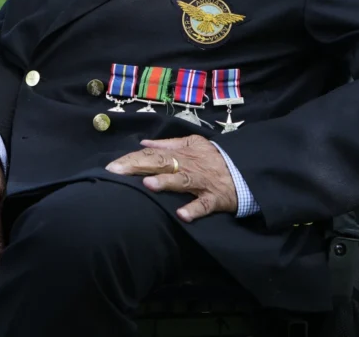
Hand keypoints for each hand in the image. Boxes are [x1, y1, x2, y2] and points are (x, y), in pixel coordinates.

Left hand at [105, 135, 237, 221]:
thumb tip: (143, 143)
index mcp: (183, 153)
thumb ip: (168, 144)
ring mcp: (202, 183)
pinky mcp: (215, 199)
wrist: (247, 170)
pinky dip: (194, 209)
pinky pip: (204, 205)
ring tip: (148, 185)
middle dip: (139, 166)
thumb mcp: (193, 144)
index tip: (112, 166)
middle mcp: (190, 166)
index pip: (152, 154)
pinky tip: (182, 215)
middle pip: (161, 163)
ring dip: (166, 183)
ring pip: (182, 181)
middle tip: (117, 172)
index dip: (132, 159)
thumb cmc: (215, 158)